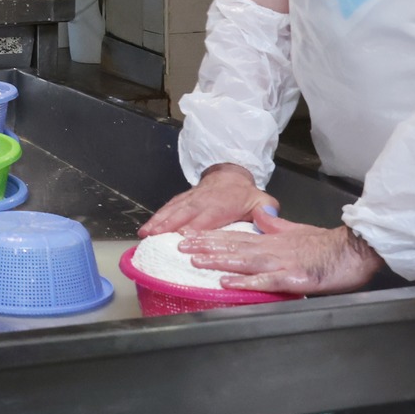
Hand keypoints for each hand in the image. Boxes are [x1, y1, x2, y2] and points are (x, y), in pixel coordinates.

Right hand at [140, 164, 277, 236]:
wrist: (230, 175)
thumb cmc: (244, 195)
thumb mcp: (261, 199)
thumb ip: (267, 209)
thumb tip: (270, 215)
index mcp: (221, 205)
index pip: (206, 217)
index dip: (194, 227)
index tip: (182, 238)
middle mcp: (202, 201)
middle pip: (183, 213)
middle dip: (168, 225)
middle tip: (154, 237)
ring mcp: (190, 199)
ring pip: (172, 210)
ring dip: (158, 221)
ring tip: (144, 234)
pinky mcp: (182, 199)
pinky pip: (168, 207)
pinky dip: (156, 217)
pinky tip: (147, 228)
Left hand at [176, 206, 382, 294]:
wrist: (356, 250)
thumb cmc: (329, 245)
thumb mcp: (298, 231)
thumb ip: (277, 227)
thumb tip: (260, 219)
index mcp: (272, 240)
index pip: (236, 236)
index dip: (211, 236)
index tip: (189, 237)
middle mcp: (272, 249)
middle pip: (233, 246)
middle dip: (205, 247)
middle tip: (179, 247)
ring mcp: (282, 263)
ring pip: (243, 260)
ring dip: (218, 260)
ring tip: (194, 261)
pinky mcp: (294, 277)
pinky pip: (265, 280)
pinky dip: (245, 281)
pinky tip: (227, 282)